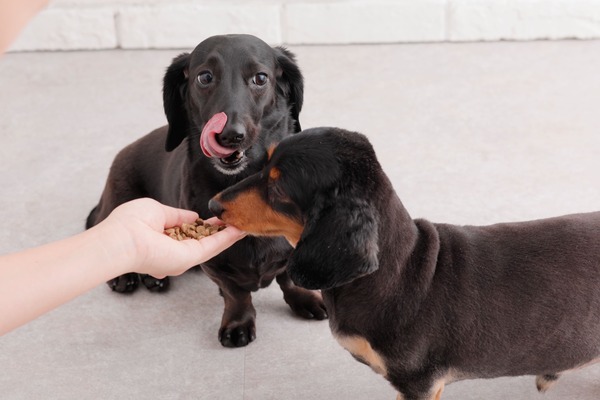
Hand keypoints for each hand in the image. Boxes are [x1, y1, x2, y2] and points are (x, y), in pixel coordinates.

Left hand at [95, 198, 245, 277]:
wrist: (121, 240)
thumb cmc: (130, 223)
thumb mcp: (157, 211)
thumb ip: (177, 215)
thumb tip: (194, 217)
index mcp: (163, 239)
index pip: (188, 233)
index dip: (203, 225)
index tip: (217, 218)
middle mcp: (174, 252)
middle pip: (203, 241)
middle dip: (220, 232)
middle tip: (236, 223)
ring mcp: (182, 257)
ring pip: (211, 245)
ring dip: (228, 235)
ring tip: (244, 225)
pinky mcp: (189, 258)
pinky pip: (212, 247)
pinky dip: (227, 238)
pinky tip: (239, 230)